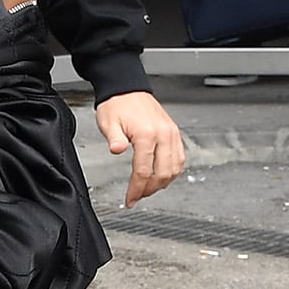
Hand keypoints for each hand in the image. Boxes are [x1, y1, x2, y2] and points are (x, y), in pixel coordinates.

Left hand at [96, 90, 186, 205]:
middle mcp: (163, 134)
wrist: (127, 88)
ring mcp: (171, 133)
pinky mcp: (174, 133)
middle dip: (149, 189)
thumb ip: (114, 138)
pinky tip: (161, 176)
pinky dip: (172, 171)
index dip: (136, 189)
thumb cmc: (117, 105)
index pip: (143, 171)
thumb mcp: (109, 122)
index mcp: (147, 133)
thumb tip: (116, 149)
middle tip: (137, 196)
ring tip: (148, 189)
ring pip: (175, 168)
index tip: (130, 199)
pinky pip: (179, 158)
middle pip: (162, 173)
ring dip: (162, 183)